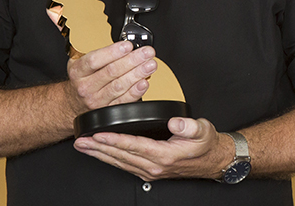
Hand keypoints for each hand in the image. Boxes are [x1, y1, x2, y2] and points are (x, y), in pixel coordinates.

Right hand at [66, 40, 157, 114]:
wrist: (73, 104)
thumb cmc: (82, 79)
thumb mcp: (81, 63)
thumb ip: (100, 55)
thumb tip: (126, 46)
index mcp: (78, 71)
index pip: (94, 60)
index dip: (112, 52)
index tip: (128, 45)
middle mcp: (85, 87)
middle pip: (111, 72)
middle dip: (132, 60)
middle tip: (146, 53)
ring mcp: (96, 101)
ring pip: (119, 86)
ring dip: (137, 74)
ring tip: (150, 65)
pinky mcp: (107, 112)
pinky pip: (124, 101)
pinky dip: (135, 91)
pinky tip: (144, 82)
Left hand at [72, 117, 230, 180]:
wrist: (213, 161)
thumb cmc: (206, 144)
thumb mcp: (202, 130)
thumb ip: (188, 126)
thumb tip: (174, 122)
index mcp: (164, 155)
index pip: (133, 146)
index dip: (114, 140)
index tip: (98, 135)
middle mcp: (154, 166)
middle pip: (120, 156)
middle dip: (98, 148)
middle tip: (80, 141)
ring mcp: (150, 171)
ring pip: (119, 162)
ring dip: (100, 155)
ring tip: (84, 146)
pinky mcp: (149, 171)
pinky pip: (124, 165)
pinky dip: (110, 158)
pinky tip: (101, 153)